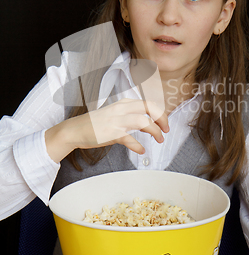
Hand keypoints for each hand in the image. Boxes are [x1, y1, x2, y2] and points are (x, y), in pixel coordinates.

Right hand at [45, 98, 168, 162]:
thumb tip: (148, 124)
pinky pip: (130, 139)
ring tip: (159, 140)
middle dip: (162, 119)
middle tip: (166, 130)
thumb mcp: (115, 114)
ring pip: (144, 122)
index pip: (149, 103)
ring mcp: (117, 121)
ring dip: (155, 132)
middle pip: (150, 109)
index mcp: (124, 103)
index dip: (161, 113)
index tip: (165, 123)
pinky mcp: (111, 133)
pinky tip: (141, 150)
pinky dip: (138, 146)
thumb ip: (130, 117)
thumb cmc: (96, 124)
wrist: (75, 130)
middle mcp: (122, 109)